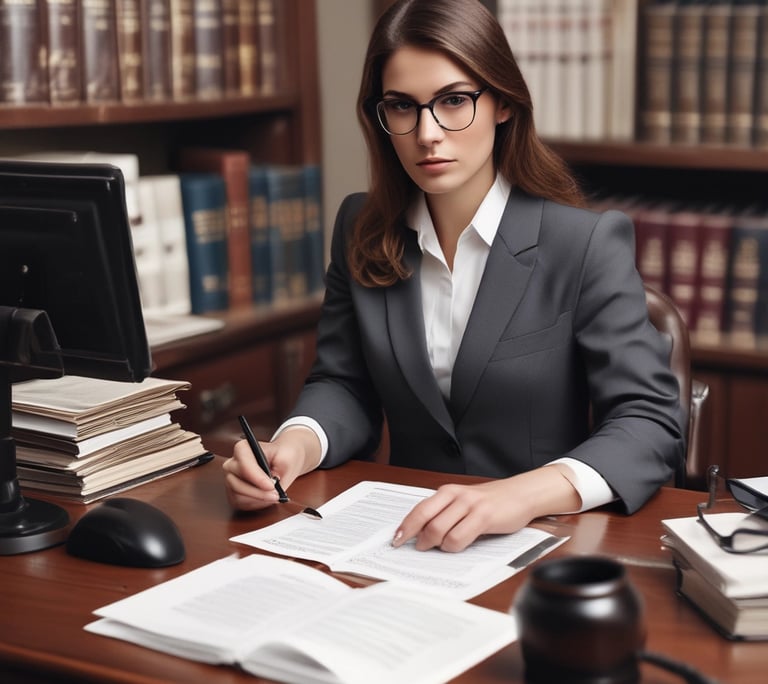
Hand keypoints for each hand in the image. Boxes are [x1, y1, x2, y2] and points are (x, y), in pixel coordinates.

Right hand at [223, 426, 320, 510]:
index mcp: (243, 448)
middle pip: (237, 484)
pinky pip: (241, 503)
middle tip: (276, 494)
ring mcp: (231, 478)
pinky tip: (266, 498)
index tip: (272, 486)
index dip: (258, 479)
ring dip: (258, 500)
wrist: (284, 459)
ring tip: (274, 496)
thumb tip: (271, 485)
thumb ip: (278, 470)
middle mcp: (233, 463)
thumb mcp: (287, 458)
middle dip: (259, 493)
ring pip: (238, 496)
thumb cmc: (284, 455)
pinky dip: (255, 504)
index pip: (244, 466)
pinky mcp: (233, 492)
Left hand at [391, 465, 580, 551]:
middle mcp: (455, 495)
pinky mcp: (483, 517)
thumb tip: (421, 533)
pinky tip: (457, 546)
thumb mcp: (463, 502)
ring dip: (437, 545)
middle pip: (425, 521)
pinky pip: (459, 538)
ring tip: (442, 547)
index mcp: (447, 491)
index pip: (419, 510)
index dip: (405, 527)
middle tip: (420, 548)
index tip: (396, 540)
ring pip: (440, 531)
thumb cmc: (490, 502)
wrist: (520, 494)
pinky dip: (454, 547)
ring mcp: (469, 505)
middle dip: (419, 539)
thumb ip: (444, 513)